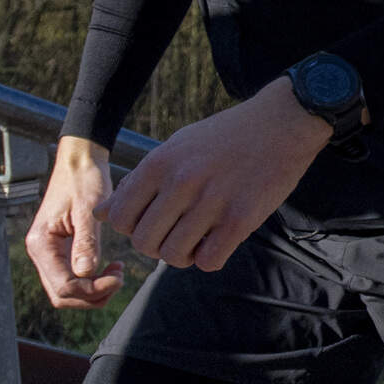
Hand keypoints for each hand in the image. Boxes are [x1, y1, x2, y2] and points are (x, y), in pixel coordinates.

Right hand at [25, 136, 125, 309]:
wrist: (80, 162)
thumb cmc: (83, 179)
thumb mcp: (87, 209)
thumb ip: (86, 242)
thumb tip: (86, 273)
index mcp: (41, 243)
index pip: (63, 286)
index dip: (91, 290)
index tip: (118, 277)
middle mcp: (40, 252)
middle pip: (62, 295)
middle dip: (93, 295)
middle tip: (119, 278)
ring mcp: (49, 253)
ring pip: (67, 291)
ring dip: (93, 291)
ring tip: (117, 272)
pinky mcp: (61, 251)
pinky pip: (73, 278)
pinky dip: (92, 281)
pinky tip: (111, 268)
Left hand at [104, 80, 330, 272]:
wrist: (282, 123)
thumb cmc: (225, 136)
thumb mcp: (175, 147)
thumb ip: (140, 181)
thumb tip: (102, 214)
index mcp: (160, 163)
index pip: (120, 218)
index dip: (132, 228)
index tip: (153, 221)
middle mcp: (182, 182)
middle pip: (144, 242)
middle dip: (156, 246)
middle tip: (176, 235)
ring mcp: (211, 202)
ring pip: (174, 256)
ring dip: (183, 256)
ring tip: (198, 241)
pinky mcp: (241, 219)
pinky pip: (208, 261)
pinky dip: (209, 259)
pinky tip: (219, 242)